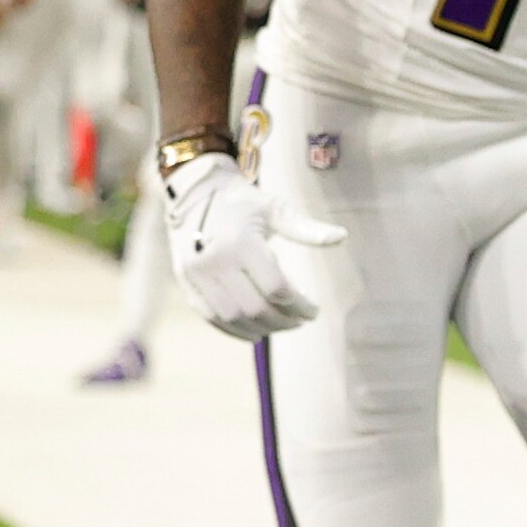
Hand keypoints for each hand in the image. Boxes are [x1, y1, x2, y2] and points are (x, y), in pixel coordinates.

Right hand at [161, 154, 335, 338]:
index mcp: (240, 242)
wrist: (193, 193)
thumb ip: (305, 227)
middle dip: (284, 321)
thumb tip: (342, 236)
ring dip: (261, 329)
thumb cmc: (242, 202)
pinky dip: (233, 329)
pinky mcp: (185, 282)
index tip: (314, 309)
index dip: (300, 306)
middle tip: (300, 321)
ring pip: (232, 317)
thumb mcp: (274, 208)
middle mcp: (214, 261)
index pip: (277, 289)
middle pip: (255, 308)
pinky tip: (254, 332)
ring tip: (282, 326)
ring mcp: (196, 274)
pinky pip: (210, 316)